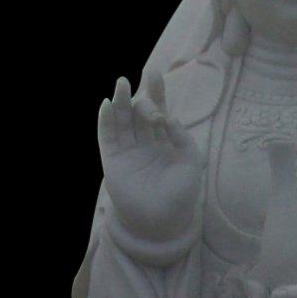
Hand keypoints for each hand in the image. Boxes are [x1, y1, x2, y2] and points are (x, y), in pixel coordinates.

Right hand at [97, 69, 200, 244]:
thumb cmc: (181, 196)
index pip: (158, 110)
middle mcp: (144, 142)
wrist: (162, 223)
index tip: (154, 73)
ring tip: (122, 84)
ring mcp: (127, 151)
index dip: (156, 91)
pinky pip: (107, 136)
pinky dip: (106, 120)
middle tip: (152, 110)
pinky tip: (107, 105)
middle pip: (139, 111)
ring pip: (122, 120)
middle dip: (143, 100)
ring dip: (121, 101)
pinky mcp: (112, 161)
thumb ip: (182, 138)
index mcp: (164, 140)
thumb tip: (168, 116)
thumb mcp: (190, 164)